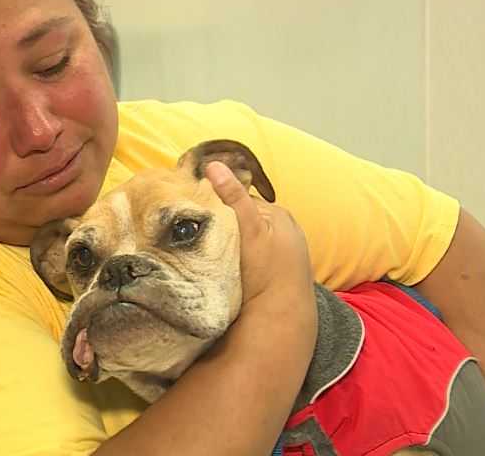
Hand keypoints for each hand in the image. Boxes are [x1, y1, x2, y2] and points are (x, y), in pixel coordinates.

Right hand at [205, 161, 312, 302]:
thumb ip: (233, 198)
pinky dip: (243, 258)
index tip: (197, 213)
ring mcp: (285, 251)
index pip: (241, 199)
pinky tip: (231, 267)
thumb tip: (213, 165)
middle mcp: (286, 229)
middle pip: (246, 218)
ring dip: (233, 242)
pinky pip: (255, 256)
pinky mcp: (280, 271)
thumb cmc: (266, 272)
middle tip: (202, 234)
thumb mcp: (248, 230)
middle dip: (226, 222)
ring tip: (214, 251)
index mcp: (279, 214)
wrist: (282, 318)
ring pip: (249, 238)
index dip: (219, 203)